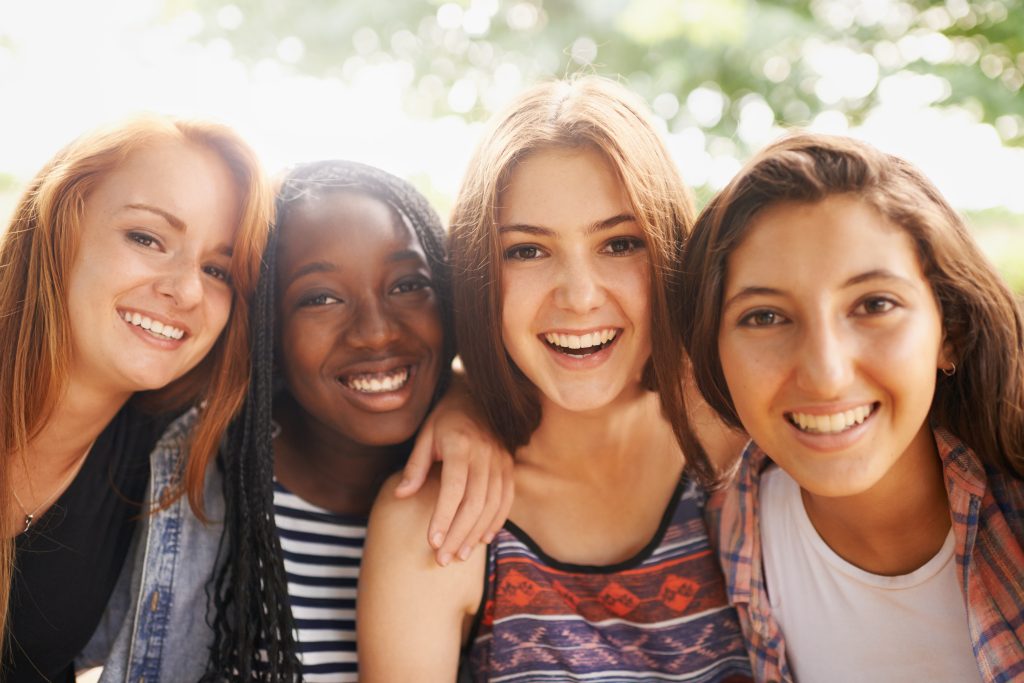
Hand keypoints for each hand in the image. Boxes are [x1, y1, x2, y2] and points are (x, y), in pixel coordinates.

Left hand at [394, 380, 513, 565]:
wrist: (478, 395)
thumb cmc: (446, 417)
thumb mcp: (425, 435)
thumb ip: (416, 466)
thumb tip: (401, 495)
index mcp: (461, 445)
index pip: (454, 487)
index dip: (444, 516)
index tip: (432, 541)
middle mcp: (485, 454)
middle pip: (474, 502)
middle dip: (458, 534)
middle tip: (442, 558)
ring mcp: (501, 461)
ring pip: (492, 505)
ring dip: (475, 533)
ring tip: (458, 554)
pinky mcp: (510, 467)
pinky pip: (506, 500)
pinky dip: (496, 522)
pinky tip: (482, 539)